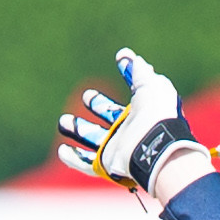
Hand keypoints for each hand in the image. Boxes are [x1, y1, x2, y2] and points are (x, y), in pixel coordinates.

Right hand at [56, 49, 210, 210]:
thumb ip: (136, 69)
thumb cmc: (157, 114)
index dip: (122, 82)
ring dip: (78, 130)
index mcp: (142, 112)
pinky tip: (62, 150)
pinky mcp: (108, 164)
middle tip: (86, 97)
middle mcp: (130, 130)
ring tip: (63, 122)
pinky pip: (88, 164)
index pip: (127, 98)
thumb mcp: (150, 84)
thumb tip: (125, 55)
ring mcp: (118, 148)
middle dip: (97, 105)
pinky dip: (74, 158)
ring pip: (94, 139)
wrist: (157, 146)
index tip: (109, 72)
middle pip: (109, 116)